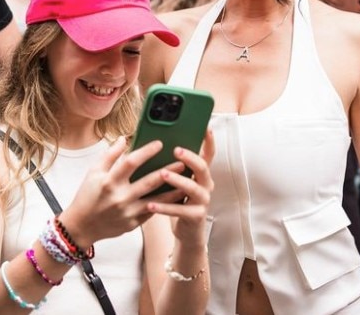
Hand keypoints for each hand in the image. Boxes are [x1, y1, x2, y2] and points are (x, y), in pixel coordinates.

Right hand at [59, 136, 184, 246]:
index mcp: (109, 182)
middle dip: (168, 171)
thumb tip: (123, 138)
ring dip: (173, 190)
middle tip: (183, 162)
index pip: (131, 163)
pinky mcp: (132, 224)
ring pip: (156, 200)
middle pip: (149, 182)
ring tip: (188, 181)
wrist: (81, 227)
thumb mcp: (93, 172)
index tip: (159, 143)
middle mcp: (120, 198)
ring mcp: (127, 213)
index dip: (146, 152)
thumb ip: (110, 154)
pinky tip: (177, 196)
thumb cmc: (87, 196)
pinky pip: (153, 212)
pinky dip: (165, 204)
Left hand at [146, 129, 214, 248]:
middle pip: (203, 167)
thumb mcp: (179, 180)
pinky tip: (150, 204)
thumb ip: (173, 164)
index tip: (206, 127)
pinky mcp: (196, 216)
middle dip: (190, 158)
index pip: (209, 154)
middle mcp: (206, 185)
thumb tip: (155, 144)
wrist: (187, 231)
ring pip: (192, 188)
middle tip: (176, 150)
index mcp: (201, 174)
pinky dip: (164, 206)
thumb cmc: (179, 200)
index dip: (209, 141)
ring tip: (162, 173)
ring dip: (177, 180)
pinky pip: (180, 210)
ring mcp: (203, 201)